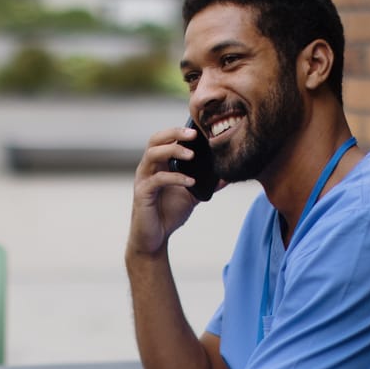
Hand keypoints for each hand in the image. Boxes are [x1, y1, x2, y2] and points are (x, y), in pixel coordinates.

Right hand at [128, 127, 201, 257]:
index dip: (178, 131)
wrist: (156, 239)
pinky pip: (157, 180)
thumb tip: (227, 175)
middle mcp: (148, 168)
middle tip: (194, 135)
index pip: (164, 139)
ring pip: (153, 154)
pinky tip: (190, 182)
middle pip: (155, 140)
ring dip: (173, 151)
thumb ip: (206, 184)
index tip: (199, 129)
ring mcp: (143, 180)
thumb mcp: (192, 195)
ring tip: (192, 155)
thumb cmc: (169, 214)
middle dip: (174, 133)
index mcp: (158, 165)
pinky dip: (175, 178)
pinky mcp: (142, 194)